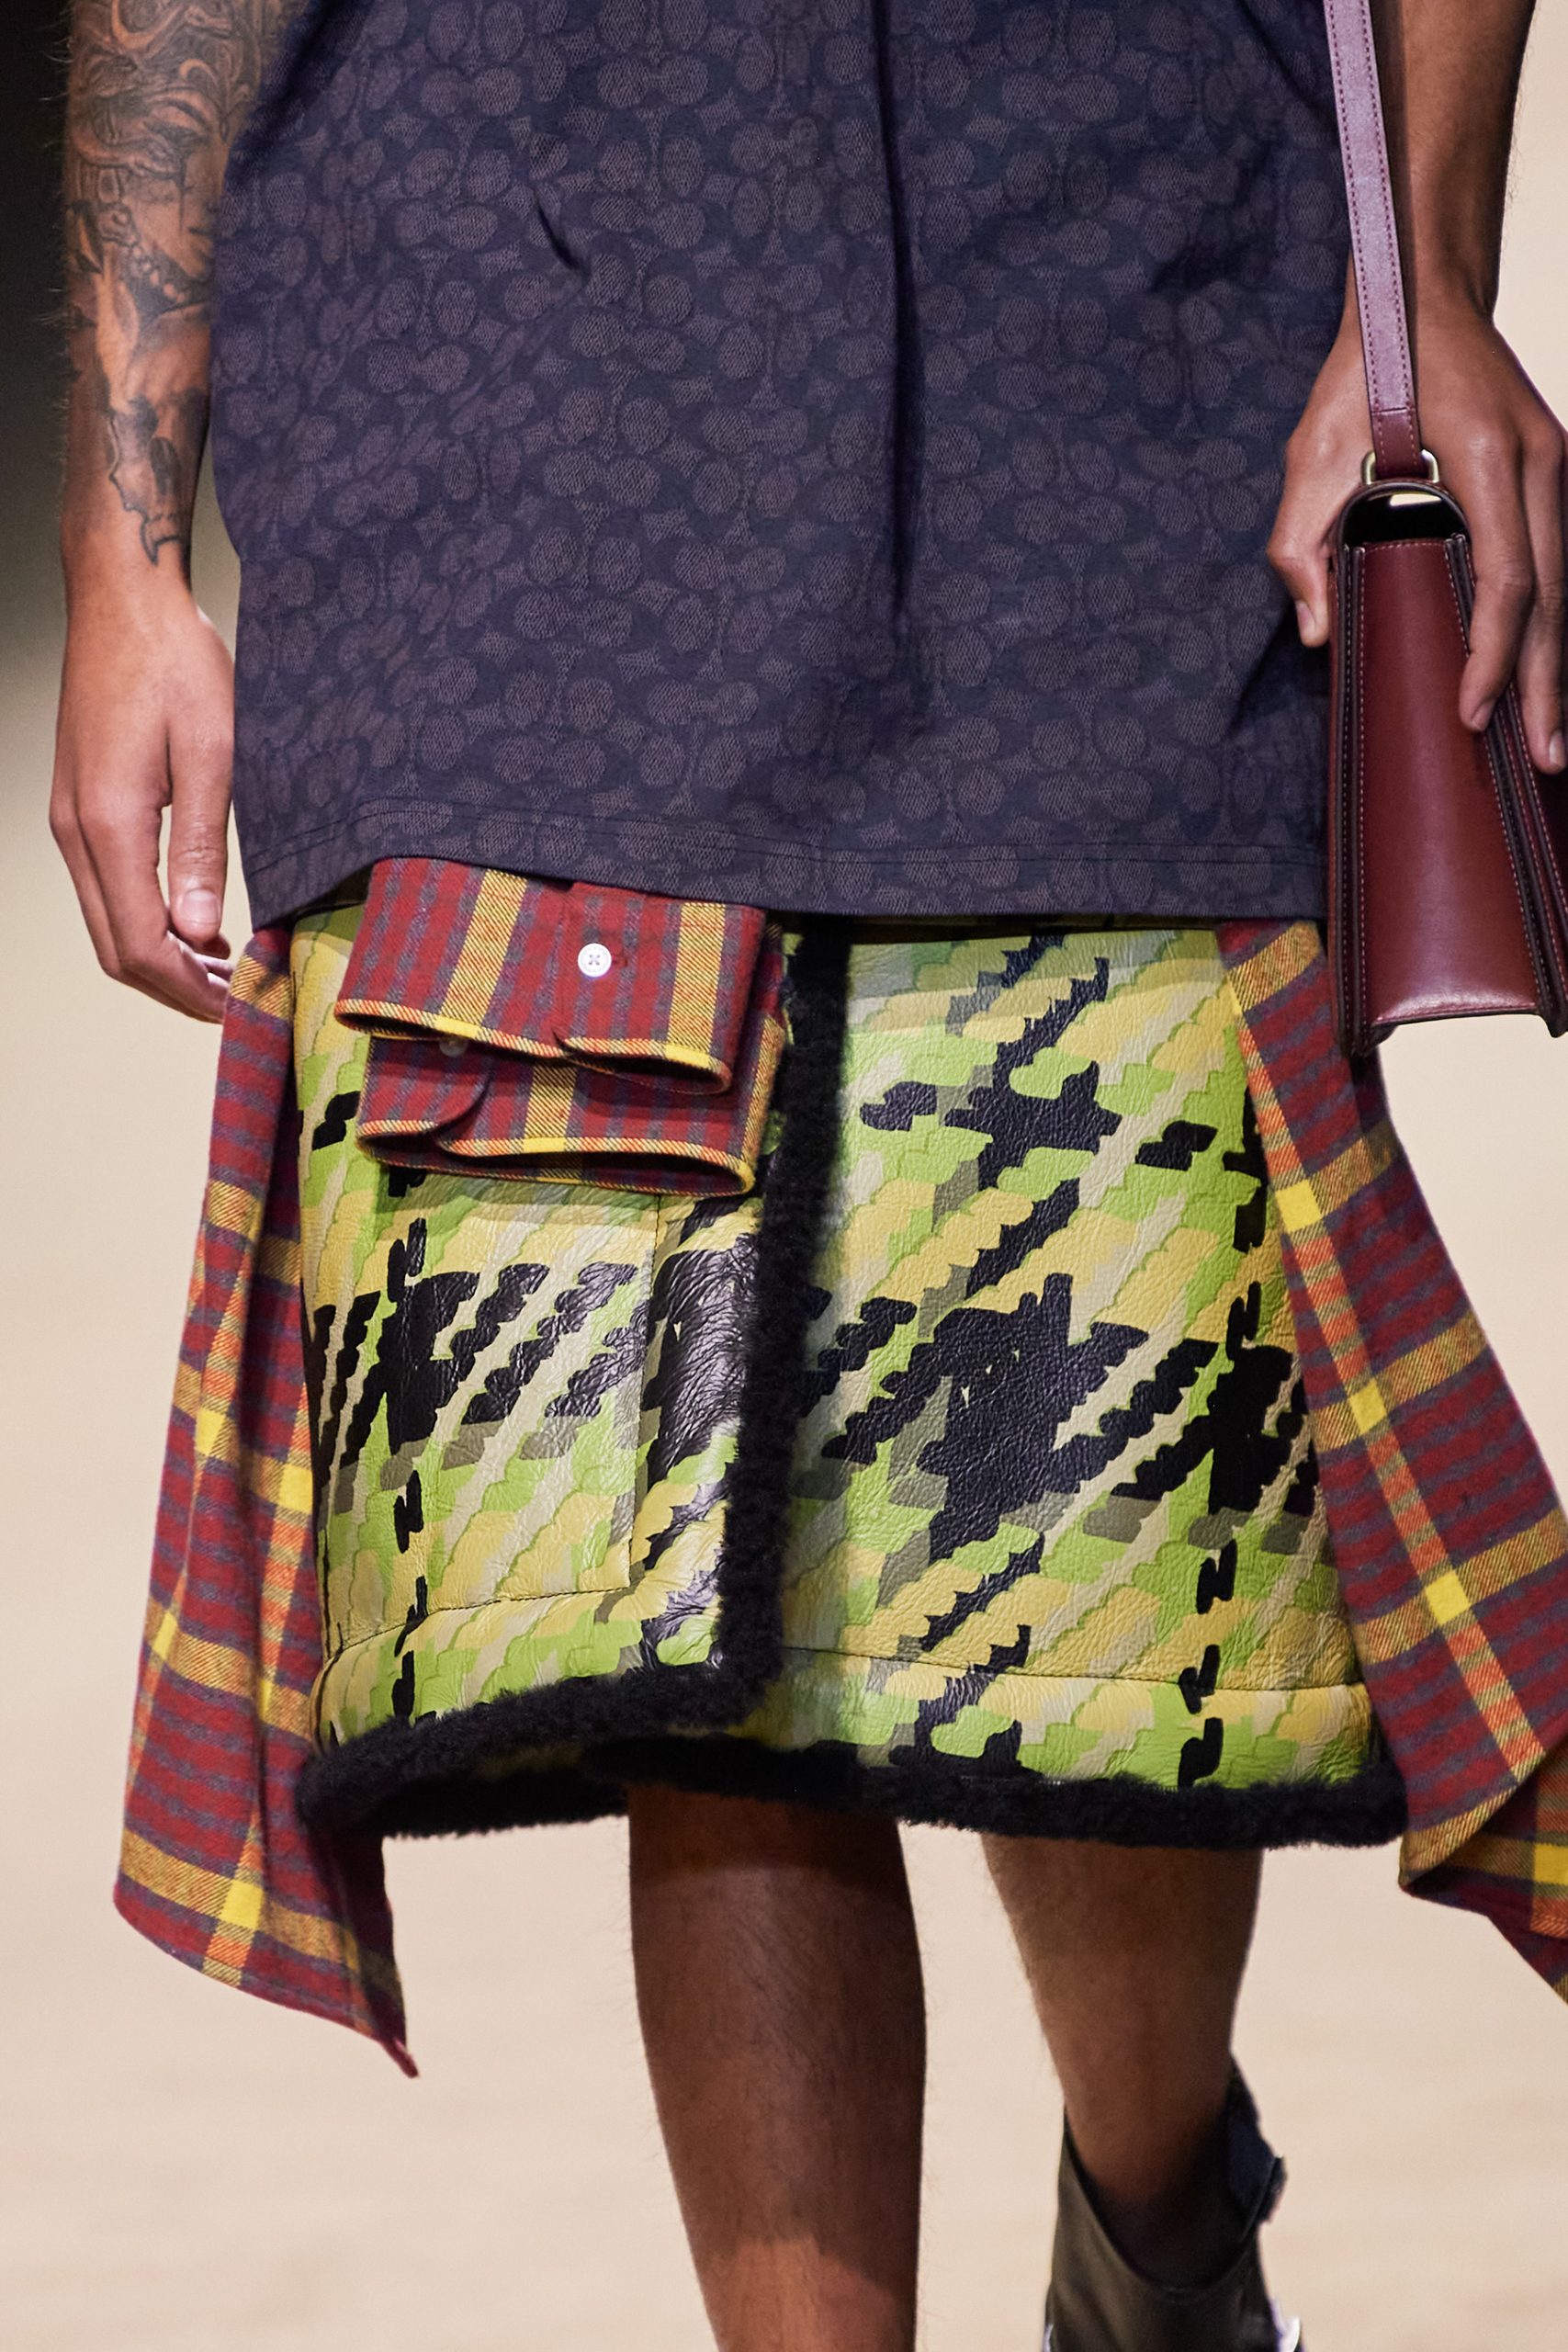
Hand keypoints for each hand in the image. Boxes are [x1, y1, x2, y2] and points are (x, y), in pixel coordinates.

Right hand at [51, 566, 234, 1020]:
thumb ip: (203, 850)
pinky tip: (196, 924)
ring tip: (226, 971)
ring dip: (162, 959)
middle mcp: (75, 830)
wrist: (124, 601)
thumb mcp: (213, 754)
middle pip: (116, 949)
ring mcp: (69, 820)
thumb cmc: (176, 663)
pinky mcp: (77, 806)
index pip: (142, 944)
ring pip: (107, 924)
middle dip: (175, 989)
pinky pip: (105, 889)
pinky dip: (147, 922)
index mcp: (109, 823)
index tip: (238, 1008)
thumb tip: (200, 933)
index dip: (189, 990)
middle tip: (237, 1003)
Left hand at [1268, 293, 1567, 774]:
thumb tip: (1318, 636)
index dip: (1494, 654)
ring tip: (1548, 738)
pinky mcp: (1553, 475)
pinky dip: (1552, 625)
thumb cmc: (1365, 371)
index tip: (1472, 712)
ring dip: (1558, 663)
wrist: (1421, 295)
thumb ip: (1302, 546)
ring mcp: (1558, 467)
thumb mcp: (1311, 452)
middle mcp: (1543, 462)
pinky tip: (1542, 675)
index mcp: (1492, 457)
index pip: (1509, 578)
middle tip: (1544, 760)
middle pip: (1557, 596)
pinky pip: (1559, 563)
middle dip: (1549, 684)